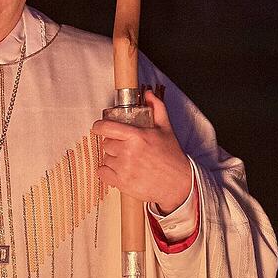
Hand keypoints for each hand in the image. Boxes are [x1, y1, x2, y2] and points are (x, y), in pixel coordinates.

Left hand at [91, 90, 190, 213]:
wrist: (179, 184)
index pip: (106, 127)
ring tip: (128, 161)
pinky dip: (108, 172)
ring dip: (113, 159)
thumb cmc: (172, 157)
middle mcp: (128, 152)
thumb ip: (157, 108)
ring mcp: (123, 168)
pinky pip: (102, 173)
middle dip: (114, 144)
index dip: (99, 126)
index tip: (99, 128)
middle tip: (126, 148)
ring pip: (105, 158)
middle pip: (106, 144)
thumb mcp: (166, 129)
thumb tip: (148, 94)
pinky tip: (119, 170)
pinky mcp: (121, 183)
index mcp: (137, 136)